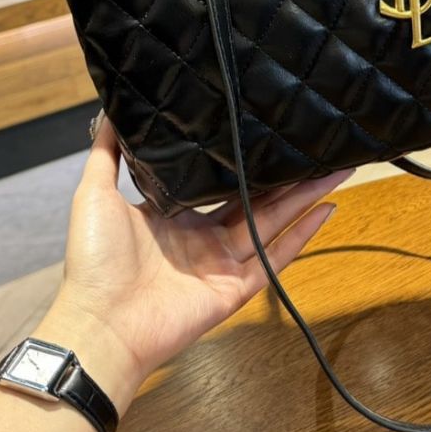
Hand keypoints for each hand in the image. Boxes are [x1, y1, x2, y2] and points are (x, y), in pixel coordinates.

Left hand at [36, 113, 349, 411]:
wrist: (99, 323)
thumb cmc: (95, 261)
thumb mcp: (95, 193)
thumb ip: (107, 152)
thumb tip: (111, 107)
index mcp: (175, 216)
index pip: (219, 183)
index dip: (245, 161)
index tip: (266, 132)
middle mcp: (203, 237)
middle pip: (256, 199)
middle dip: (287, 175)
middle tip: (316, 147)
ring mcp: (222, 264)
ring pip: (272, 221)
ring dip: (304, 196)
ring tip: (335, 168)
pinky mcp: (235, 288)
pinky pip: (275, 259)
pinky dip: (302, 236)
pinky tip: (326, 209)